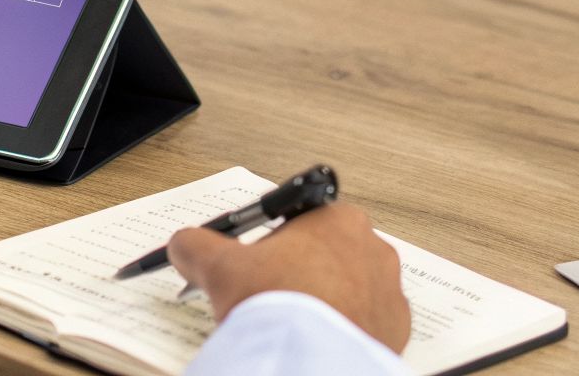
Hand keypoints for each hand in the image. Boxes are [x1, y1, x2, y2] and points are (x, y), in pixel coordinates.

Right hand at [167, 203, 410, 352]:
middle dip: (299, 271)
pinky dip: (342, 329)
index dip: (272, 243)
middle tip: (269, 295)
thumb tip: (184, 243)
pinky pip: (366, 322)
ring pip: (348, 288)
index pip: (300, 220)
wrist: (309, 359)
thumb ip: (196, 246)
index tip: (255, 264)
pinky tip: (316, 339)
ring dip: (323, 300)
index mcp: (336, 219)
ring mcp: (388, 290)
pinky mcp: (395, 328)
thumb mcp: (219, 267)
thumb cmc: (277, 305)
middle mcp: (372, 248)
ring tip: (292, 323)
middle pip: (326, 253)